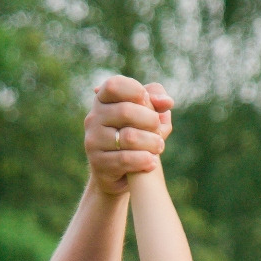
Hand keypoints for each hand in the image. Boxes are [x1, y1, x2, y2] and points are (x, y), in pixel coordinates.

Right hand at [84, 75, 173, 193]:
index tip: (147, 100)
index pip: (114, 86)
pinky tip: (152, 162)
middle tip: (158, 129)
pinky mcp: (98, 163)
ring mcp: (93, 141)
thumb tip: (166, 102)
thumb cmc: (136, 136)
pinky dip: (143, 160)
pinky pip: (125, 159)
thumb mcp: (147, 113)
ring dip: (151, 142)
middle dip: (150, 120)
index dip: (134, 90)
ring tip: (159, 147)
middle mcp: (93, 118)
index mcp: (103, 100)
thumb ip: (156, 99)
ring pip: (129, 137)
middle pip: (125, 111)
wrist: (119, 174)